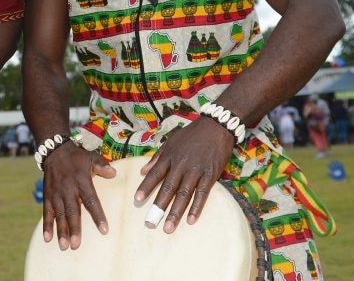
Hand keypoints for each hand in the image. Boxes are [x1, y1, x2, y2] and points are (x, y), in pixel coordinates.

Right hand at [40, 145, 116, 249]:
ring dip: (61, 231)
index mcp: (82, 182)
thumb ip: (102, 166)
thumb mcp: (91, 158)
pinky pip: (47, 212)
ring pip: (59, 215)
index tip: (104, 230)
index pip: (91, 201)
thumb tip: (114, 173)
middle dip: (74, 229)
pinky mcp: (48, 196)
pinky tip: (47, 238)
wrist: (55, 152)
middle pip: (72, 211)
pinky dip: (47, 225)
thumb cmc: (77, 158)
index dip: (97, 216)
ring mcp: (57, 194)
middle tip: (76, 244)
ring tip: (64, 246)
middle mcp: (69, 190)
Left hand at [135, 118, 234, 232]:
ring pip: (184, 194)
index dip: (146, 186)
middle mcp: (181, 165)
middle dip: (159, 206)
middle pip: (168, 188)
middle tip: (151, 223)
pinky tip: (190, 220)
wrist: (216, 126)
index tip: (137, 200)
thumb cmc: (191, 134)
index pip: (155, 173)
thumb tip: (142, 170)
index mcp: (170, 156)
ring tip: (168, 228)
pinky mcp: (210, 175)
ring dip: (176, 212)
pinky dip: (196, 207)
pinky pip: (202, 194)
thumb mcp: (171, 141)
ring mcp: (196, 171)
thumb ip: (157, 157)